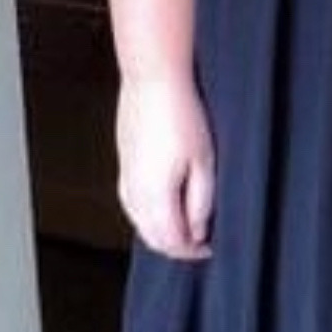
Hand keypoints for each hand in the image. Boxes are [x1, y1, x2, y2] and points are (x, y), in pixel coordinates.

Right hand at [115, 74, 215, 258]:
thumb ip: (200, 202)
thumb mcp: (204, 161)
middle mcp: (134, 192)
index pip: (171, 241)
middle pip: (152, 237)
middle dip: (175, 246)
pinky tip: (162, 206)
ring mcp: (125, 177)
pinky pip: (131, 203)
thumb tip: (196, 231)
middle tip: (198, 241)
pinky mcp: (123, 164)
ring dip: (160, 231)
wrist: (152, 80)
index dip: (191, 251)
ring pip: (139, 222)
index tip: (209, 247)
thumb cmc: (182, 115)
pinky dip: (147, 215)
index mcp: (156, 195)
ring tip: (184, 225)